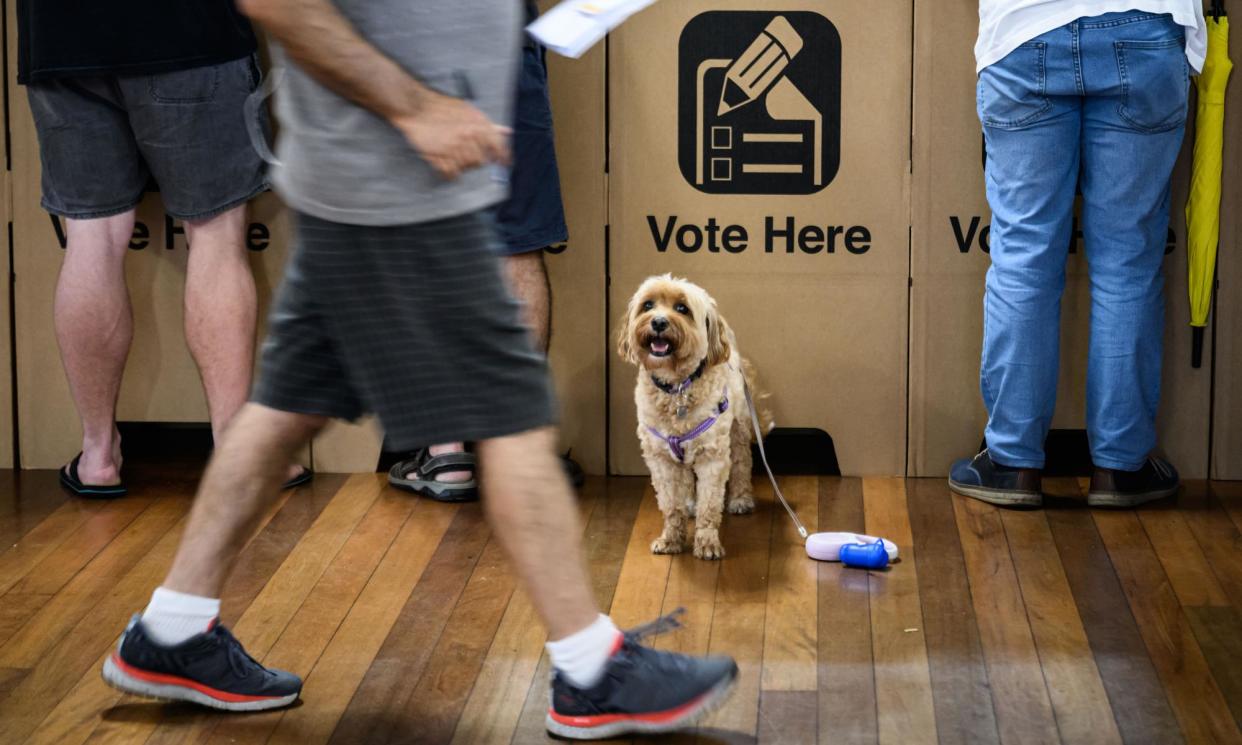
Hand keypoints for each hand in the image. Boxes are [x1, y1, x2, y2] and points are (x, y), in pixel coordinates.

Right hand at [392, 92, 510, 179]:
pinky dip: (451, 173)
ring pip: (466, 168)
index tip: (505, 164)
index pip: (498, 147)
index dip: (503, 158)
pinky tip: (448, 167)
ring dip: (462, 166)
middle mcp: (468, 137)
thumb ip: (488, 124)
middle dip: (476, 161)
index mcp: (478, 125)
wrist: (417, 107)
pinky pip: (451, 173)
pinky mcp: (439, 156)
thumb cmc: (443, 108)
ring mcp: (453, 147)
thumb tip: (506, 131)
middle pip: (480, 162)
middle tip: (468, 156)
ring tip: (455, 158)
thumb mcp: (469, 111)